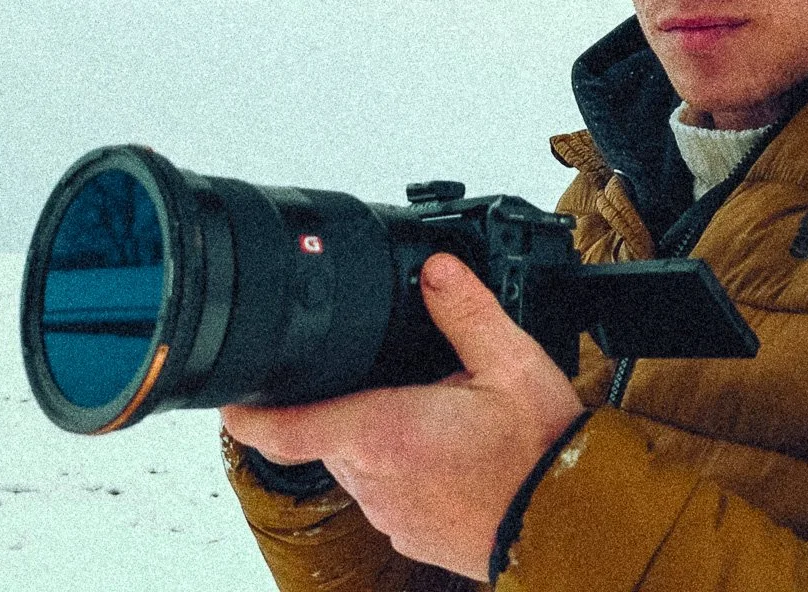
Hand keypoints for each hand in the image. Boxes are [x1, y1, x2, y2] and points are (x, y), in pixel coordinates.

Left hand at [221, 252, 584, 580]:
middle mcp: (375, 480)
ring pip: (359, 466)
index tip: (231, 396)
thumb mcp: (512, 362)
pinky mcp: (411, 537)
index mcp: (383, 431)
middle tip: (392, 381)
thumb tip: (436, 269)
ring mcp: (391, 515)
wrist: (576, 523)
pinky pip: (389, 495)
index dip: (247, 412)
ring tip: (435, 418)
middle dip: (346, 406)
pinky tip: (450, 455)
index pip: (282, 429)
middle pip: (327, 436)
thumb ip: (466, 311)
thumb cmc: (543, 451)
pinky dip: (406, 471)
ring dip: (381, 439)